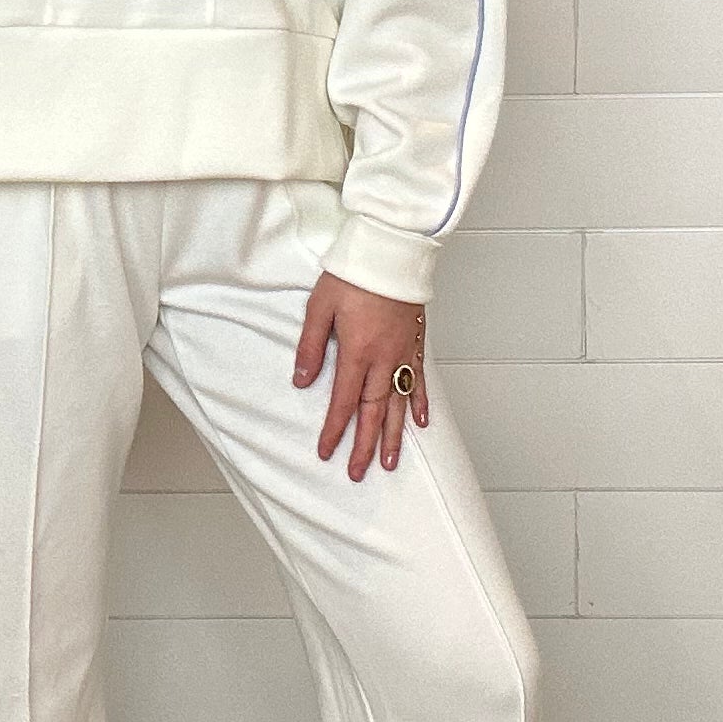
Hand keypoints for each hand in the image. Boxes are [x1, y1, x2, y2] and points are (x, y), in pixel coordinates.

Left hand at [292, 272, 428, 478]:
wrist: (391, 249)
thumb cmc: (354, 272)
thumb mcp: (319, 307)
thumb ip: (311, 347)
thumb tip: (302, 381)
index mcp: (357, 351)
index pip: (343, 401)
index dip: (334, 430)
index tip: (327, 452)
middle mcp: (383, 358)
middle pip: (374, 411)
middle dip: (365, 445)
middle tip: (359, 472)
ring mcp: (403, 352)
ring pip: (399, 403)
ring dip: (394, 435)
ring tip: (390, 461)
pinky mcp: (415, 342)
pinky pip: (420, 379)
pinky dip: (420, 403)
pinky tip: (421, 422)